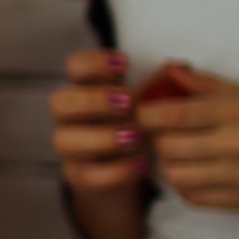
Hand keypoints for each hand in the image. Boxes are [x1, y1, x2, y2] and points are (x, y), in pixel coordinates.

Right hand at [46, 48, 147, 197]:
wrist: (125, 171)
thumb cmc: (136, 125)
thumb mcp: (150, 104)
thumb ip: (162, 86)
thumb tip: (180, 68)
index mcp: (86, 90)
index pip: (74, 66)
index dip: (93, 62)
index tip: (124, 64)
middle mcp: (71, 117)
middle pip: (59, 102)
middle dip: (92, 100)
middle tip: (129, 102)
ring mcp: (71, 148)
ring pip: (64, 140)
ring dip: (100, 137)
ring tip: (135, 136)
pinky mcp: (80, 176)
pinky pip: (87, 175)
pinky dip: (115, 171)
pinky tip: (141, 164)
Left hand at [142, 65, 238, 212]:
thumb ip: (210, 85)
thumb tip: (170, 71)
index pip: (171, 115)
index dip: (145, 114)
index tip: (142, 111)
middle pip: (167, 147)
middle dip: (157, 138)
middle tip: (164, 132)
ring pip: (175, 175)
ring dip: (169, 164)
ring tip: (180, 152)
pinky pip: (194, 197)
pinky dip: (185, 185)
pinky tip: (196, 171)